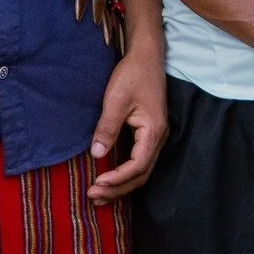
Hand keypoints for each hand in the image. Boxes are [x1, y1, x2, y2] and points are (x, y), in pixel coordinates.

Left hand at [87, 50, 167, 201]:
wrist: (146, 55)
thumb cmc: (133, 74)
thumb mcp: (117, 99)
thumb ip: (107, 128)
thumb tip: (96, 155)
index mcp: (153, 131)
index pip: (138, 166)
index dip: (118, 179)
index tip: (96, 184)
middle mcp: (158, 138)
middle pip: (141, 175)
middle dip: (118, 189)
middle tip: (94, 197)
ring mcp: (154, 136)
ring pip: (141, 170)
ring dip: (121, 185)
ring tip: (100, 195)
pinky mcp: (148, 133)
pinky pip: (138, 160)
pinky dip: (124, 173)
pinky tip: (110, 177)